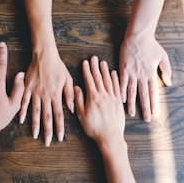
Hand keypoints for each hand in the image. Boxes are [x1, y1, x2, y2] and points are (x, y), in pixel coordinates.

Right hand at [19, 47, 73, 145]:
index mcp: (56, 95)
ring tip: (35, 135)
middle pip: (47, 116)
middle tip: (47, 142)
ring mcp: (35, 93)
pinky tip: (21, 120)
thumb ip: (69, 94)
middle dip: (48, 130)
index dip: (59, 127)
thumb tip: (72, 108)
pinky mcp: (27, 88)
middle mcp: (45, 96)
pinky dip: (22, 111)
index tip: (60, 137)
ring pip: (35, 112)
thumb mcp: (68, 79)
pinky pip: (24, 102)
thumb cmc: (58, 67)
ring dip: (35, 124)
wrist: (44, 56)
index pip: (59, 115)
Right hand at [75, 56, 134, 182]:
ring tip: (103, 62)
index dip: (87, 70)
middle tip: (94, 58)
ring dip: (105, 70)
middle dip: (95, 67)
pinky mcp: (118, 102)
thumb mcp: (82, 115)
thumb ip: (79, 100)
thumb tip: (76, 88)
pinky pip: (117, 87)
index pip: (89, 80)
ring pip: (108, 81)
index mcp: (93, 98)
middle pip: (99, 78)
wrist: (110, 137)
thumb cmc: (94, 128)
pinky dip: (115, 79)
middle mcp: (103, 95)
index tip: (85, 62)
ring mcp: (112, 98)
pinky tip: (114, 73)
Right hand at [119, 35, 171, 120]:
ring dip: (131, 103)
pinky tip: (120, 99)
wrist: (138, 37)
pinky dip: (121, 91)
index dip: (154, 104)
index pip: (153, 92)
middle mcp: (141, 76)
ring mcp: (131, 73)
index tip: (155, 114)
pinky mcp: (123, 69)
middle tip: (146, 119)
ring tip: (131, 113)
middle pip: (143, 95)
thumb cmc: (151, 46)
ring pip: (132, 91)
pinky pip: (121, 83)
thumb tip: (169, 83)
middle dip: (145, 108)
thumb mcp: (163, 57)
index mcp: (151, 74)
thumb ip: (166, 70)